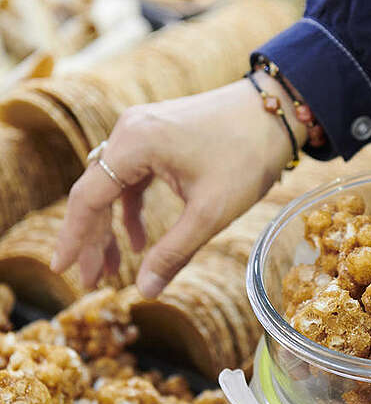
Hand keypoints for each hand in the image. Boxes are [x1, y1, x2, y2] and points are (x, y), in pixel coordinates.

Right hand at [51, 74, 306, 296]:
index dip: (73, 238)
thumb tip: (144, 292)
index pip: (88, 199)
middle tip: (92, 281)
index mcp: (134, 144)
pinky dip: (131, 208)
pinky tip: (139, 241)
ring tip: (113, 268)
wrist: (276, 111)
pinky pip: (131, 175)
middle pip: (95, 192)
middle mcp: (129, 130)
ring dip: (112, 227)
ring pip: (112, 186)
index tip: (62, 270)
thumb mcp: (210, 213)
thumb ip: (173, 253)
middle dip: (93, 239)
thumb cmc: (247, 156)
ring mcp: (142, 129)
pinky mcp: (158, 134)